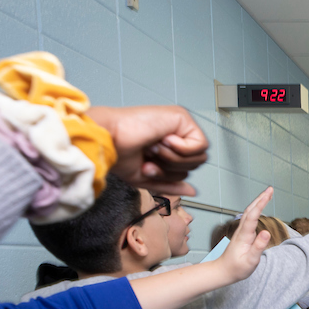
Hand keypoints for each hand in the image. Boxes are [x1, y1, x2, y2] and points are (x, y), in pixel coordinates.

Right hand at [86, 105, 208, 195]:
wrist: (108, 140)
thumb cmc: (120, 154)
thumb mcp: (148, 178)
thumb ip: (172, 184)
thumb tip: (193, 191)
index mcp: (168, 146)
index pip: (186, 168)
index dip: (168, 175)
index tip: (146, 165)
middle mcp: (176, 133)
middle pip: (196, 164)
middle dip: (173, 168)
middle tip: (150, 157)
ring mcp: (180, 124)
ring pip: (200, 156)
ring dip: (174, 159)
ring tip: (154, 149)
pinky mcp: (182, 116)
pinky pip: (200, 145)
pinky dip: (182, 150)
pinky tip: (163, 140)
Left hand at [217, 188, 272, 282]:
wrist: (223, 271)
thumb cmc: (237, 268)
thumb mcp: (250, 261)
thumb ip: (258, 247)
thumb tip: (266, 232)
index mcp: (244, 236)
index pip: (253, 216)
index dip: (261, 204)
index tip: (268, 194)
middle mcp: (241, 231)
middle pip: (250, 210)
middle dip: (260, 198)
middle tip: (270, 189)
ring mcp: (241, 231)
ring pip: (249, 212)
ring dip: (258, 202)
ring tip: (268, 194)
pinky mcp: (242, 233)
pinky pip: (249, 217)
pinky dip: (256, 209)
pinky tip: (260, 207)